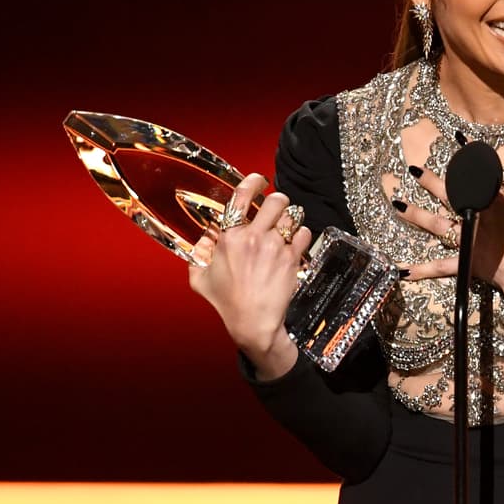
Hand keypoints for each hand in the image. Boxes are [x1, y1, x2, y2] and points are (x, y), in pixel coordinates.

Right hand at [189, 173, 311, 377]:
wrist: (253, 323)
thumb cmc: (226, 303)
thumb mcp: (200, 278)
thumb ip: (198, 254)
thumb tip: (204, 238)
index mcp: (229, 237)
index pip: (241, 197)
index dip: (253, 181)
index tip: (259, 179)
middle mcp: (253, 237)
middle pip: (276, 200)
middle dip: (279, 201)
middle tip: (278, 209)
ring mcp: (275, 247)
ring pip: (293, 214)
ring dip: (292, 217)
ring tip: (287, 226)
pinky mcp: (292, 259)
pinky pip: (304, 234)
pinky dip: (302, 235)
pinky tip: (296, 242)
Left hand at [394, 158, 503, 312]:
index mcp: (493, 204)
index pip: (479, 176)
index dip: (468, 157)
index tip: (457, 138)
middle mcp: (474, 218)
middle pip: (449, 196)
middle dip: (431, 181)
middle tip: (414, 169)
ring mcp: (465, 241)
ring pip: (435, 225)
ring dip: (413, 214)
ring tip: (394, 203)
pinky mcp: (463, 263)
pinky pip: (438, 268)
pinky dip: (420, 270)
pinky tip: (400, 270)